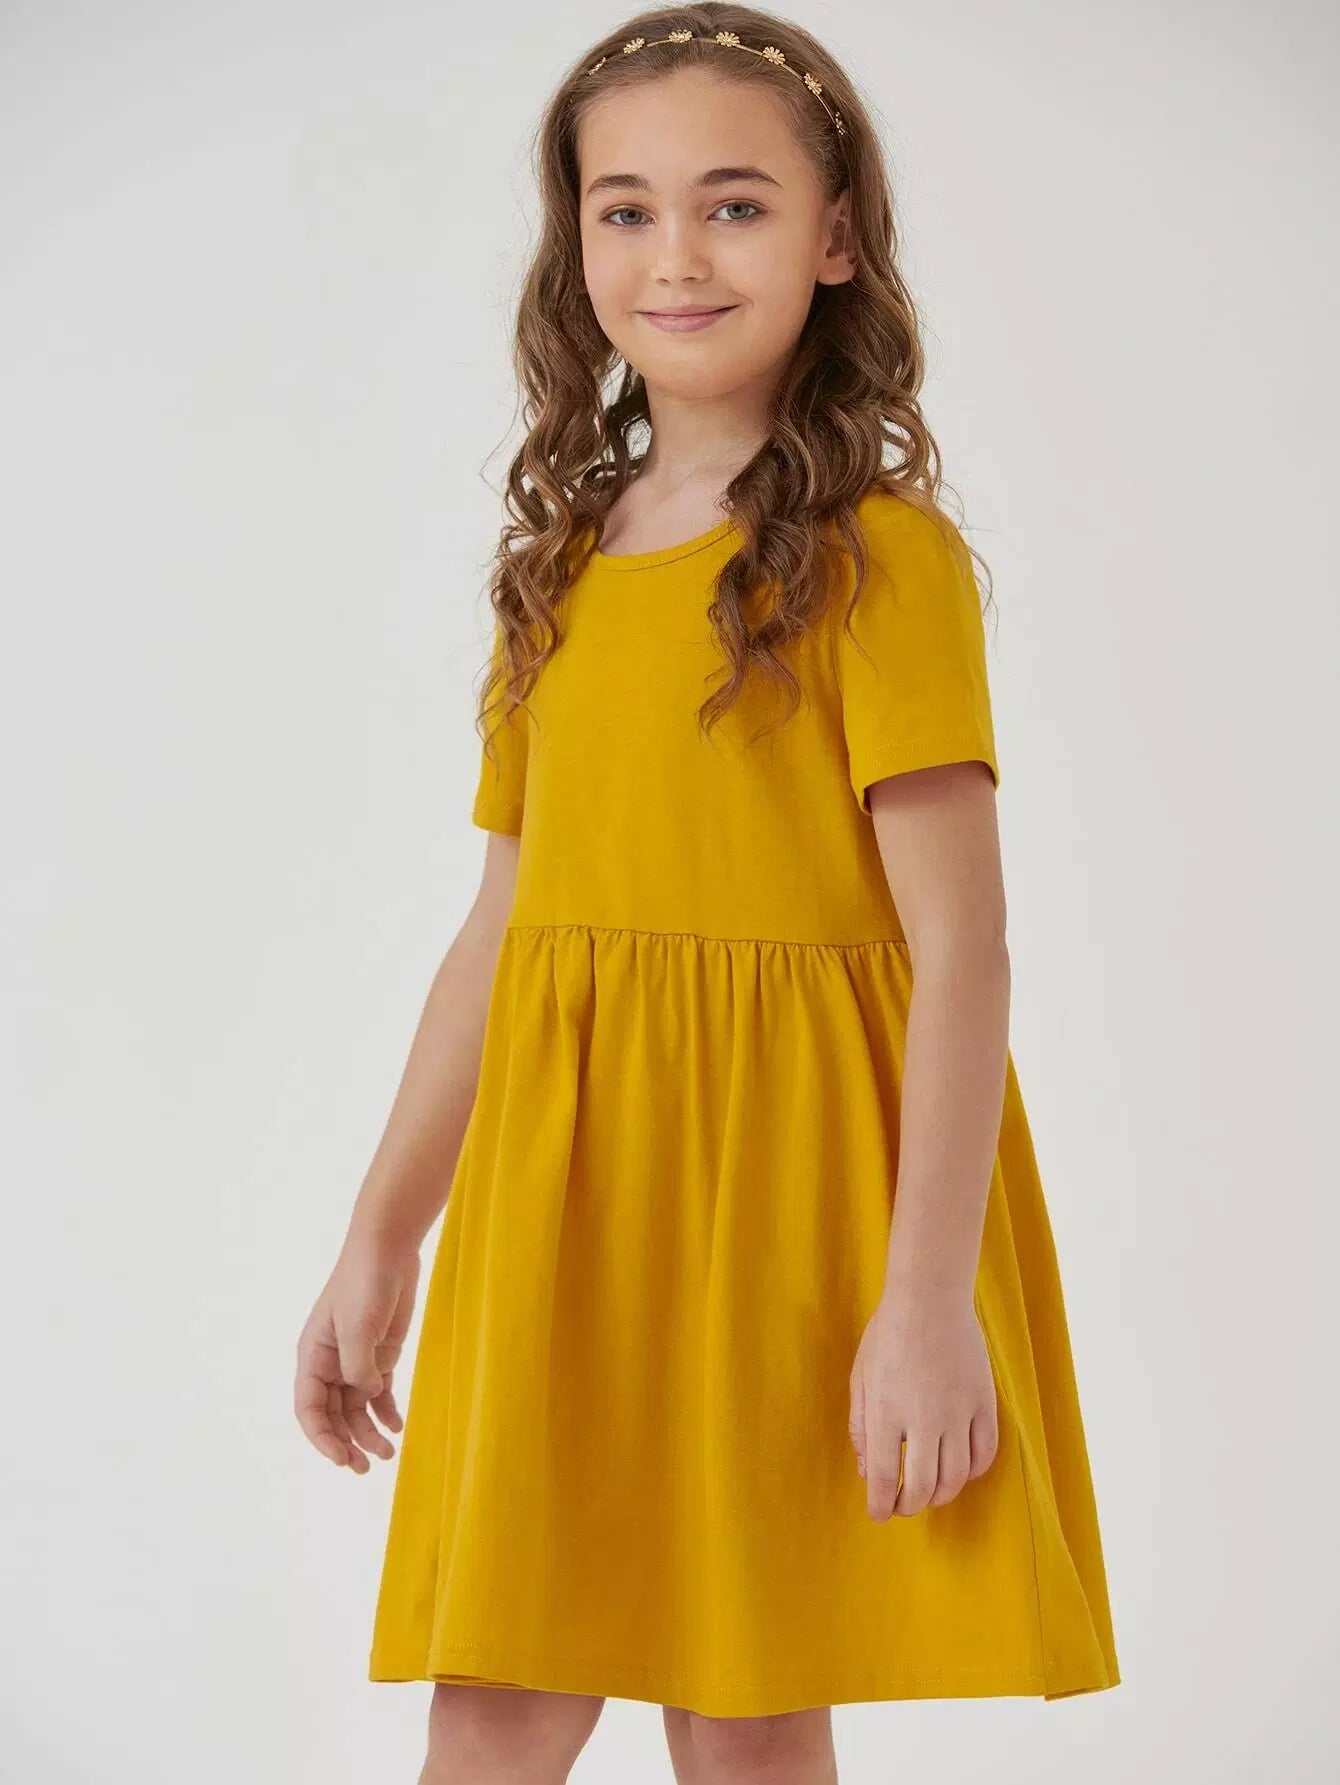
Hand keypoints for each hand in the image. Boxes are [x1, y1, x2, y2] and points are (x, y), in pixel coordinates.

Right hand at [294, 1236, 419, 1471]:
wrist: (389, 1250)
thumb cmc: (365, 1282)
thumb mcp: (358, 1326)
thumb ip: (359, 1367)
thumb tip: (367, 1396)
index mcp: (313, 1356)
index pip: (309, 1408)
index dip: (322, 1438)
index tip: (341, 1458)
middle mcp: (330, 1363)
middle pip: (333, 1415)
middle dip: (347, 1442)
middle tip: (365, 1467)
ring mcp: (355, 1360)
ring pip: (356, 1408)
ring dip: (368, 1432)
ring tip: (388, 1453)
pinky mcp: (379, 1355)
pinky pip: (378, 1393)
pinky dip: (385, 1412)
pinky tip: (397, 1427)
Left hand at [848, 1284, 998, 1518]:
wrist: (930, 1297)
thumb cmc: (888, 1335)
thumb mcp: (861, 1377)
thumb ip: (861, 1427)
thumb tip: (867, 1472)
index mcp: (885, 1412)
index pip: (885, 1478)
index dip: (881, 1505)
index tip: (879, 1514)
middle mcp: (923, 1419)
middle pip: (922, 1486)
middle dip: (909, 1506)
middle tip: (903, 1506)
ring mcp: (957, 1412)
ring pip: (955, 1477)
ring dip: (941, 1495)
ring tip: (929, 1493)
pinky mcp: (983, 1402)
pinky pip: (984, 1453)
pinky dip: (973, 1471)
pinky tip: (960, 1470)